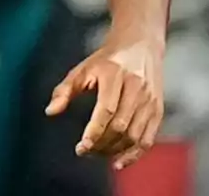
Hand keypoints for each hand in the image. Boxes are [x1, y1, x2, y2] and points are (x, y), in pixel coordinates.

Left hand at [45, 34, 164, 169]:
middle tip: (86, 152)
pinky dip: (134, 154)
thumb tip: (50, 112)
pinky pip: (148, 139)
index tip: (81, 147)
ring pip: (135, 135)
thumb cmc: (106, 60)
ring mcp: (149, 100)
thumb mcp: (82, 69)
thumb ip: (65, 90)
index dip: (94, 132)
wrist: (140, 45)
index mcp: (115, 74)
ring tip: (98, 154)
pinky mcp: (158, 109)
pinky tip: (118, 162)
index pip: (106, 110)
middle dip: (102, 144)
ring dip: (115, 151)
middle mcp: (136, 87)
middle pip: (120, 126)